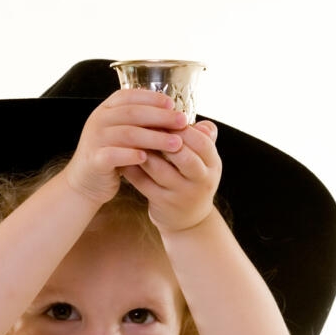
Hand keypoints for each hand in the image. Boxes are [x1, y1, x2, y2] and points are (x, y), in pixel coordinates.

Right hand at [63, 89, 189, 205]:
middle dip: (160, 116)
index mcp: (106, 110)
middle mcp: (98, 120)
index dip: (151, 98)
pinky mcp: (94, 160)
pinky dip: (130, 155)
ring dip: (154, 138)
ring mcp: (94, 140)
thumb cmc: (112, 155)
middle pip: (132, 113)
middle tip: (182, 121)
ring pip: (127, 134)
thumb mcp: (125, 134)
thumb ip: (143, 124)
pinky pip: (113, 155)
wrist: (86, 181)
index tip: (173, 103)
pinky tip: (146, 158)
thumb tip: (176, 116)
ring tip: (176, 144)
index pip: (129, 96)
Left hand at [121, 119, 221, 233]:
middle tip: (145, 123)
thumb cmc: (192, 179)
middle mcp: (201, 180)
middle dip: (162, 137)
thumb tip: (193, 116)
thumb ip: (201, 138)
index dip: (183, 127)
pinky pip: (143, 182)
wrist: (189, 219)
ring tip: (130, 135)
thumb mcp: (204, 161)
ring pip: (158, 168)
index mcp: (213, 165)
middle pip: (182, 155)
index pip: (201, 141)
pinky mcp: (163, 204)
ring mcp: (182, 194)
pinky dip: (132, 167)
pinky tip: (123, 155)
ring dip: (143, 150)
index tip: (166, 115)